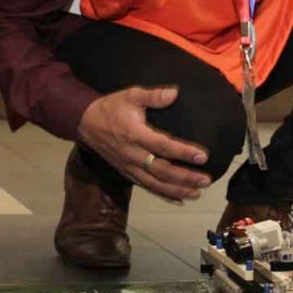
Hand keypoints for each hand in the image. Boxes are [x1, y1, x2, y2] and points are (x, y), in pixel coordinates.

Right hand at [76, 86, 210, 200]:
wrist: (86, 123)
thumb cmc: (112, 108)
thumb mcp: (130, 95)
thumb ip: (153, 95)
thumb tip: (174, 93)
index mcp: (135, 135)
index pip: (163, 147)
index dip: (183, 153)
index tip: (203, 157)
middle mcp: (133, 155)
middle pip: (161, 171)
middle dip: (185, 178)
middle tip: (206, 181)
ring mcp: (129, 167)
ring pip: (155, 183)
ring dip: (176, 190)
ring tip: (197, 193)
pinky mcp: (126, 172)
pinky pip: (146, 187)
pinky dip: (163, 195)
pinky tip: (179, 199)